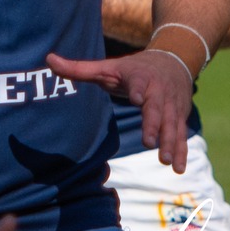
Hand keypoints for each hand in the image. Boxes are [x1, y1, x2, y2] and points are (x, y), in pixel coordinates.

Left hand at [46, 49, 193, 172]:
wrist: (173, 60)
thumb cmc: (132, 69)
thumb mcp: (107, 67)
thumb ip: (78, 68)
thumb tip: (48, 60)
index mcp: (140, 77)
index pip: (138, 82)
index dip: (137, 89)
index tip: (136, 98)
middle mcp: (158, 91)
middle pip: (157, 107)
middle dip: (155, 124)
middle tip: (149, 142)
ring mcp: (172, 105)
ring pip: (172, 124)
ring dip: (170, 142)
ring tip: (166, 161)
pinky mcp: (179, 117)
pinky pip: (180, 135)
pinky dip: (181, 151)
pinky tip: (179, 170)